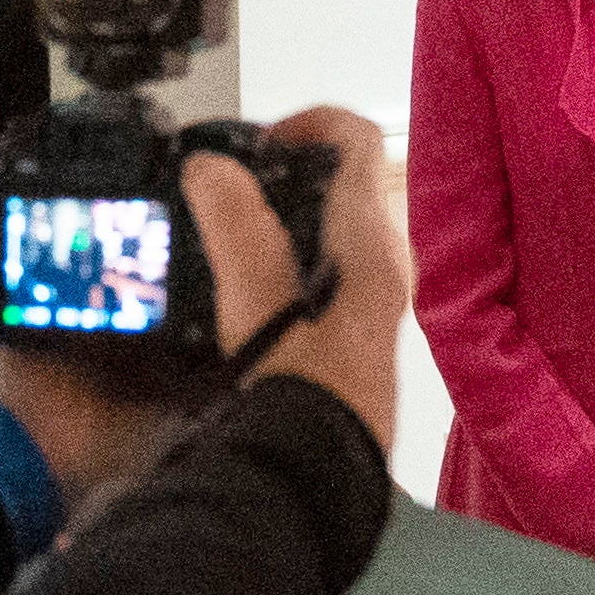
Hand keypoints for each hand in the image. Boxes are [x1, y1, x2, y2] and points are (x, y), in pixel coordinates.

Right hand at [182, 106, 401, 456]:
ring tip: (227, 238)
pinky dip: (285, 263)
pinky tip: (245, 294)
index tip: (262, 142)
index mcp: (369, 240)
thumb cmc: (302, 388)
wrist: (322, 474)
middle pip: (344, 185)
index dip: (312, 121)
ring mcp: (372, 304)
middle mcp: (382, 265)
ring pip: (332, 232)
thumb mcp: (257, 296)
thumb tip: (212, 168)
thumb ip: (233, 224)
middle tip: (232, 188)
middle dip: (285, 176)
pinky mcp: (354, 339)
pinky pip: (324, 275)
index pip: (360, 140)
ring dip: (281, 222)